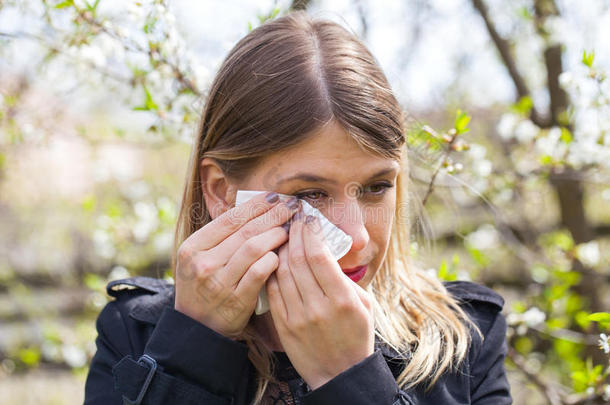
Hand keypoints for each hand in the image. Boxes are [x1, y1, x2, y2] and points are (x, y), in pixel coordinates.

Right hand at [174, 192, 298, 338]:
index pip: (230, 218)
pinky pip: (259, 273)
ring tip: (289, 229)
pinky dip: (273, 261)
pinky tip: (282, 255)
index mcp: (193, 247)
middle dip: (272, 215)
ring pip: (253, 248)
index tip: (274, 197)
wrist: (197, 328)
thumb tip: (257, 209)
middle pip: (245, 230)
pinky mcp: (236, 301)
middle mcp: (203, 263)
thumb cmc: (204, 287)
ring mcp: (219, 283)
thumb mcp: (200, 259)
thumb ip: (222, 237)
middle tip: (291, 207)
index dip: (255, 204)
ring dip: (276, 235)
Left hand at [265, 209, 374, 389]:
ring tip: (283, 235)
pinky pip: (273, 291)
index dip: (311, 233)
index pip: (320, 256)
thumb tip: (326, 251)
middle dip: (294, 235)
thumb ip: (345, 279)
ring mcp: (298, 317)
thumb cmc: (356, 336)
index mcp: (343, 299)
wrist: (340, 374)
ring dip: (281, 249)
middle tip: (293, 220)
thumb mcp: (364, 305)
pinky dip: (272, 270)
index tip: (309, 220)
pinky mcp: (284, 325)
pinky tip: (274, 258)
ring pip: (282, 272)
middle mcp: (319, 307)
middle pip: (298, 260)